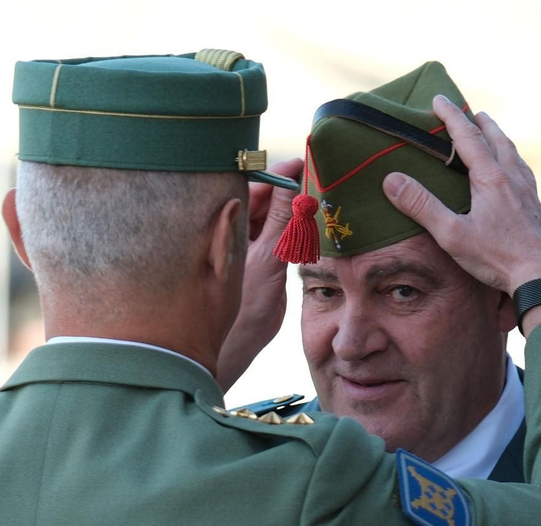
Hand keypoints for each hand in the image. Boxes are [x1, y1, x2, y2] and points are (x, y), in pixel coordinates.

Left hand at [217, 157, 304, 388]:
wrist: (237, 345)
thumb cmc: (245, 307)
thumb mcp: (269, 259)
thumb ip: (283, 221)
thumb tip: (293, 182)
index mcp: (227, 226)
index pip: (253, 188)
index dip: (277, 176)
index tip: (301, 164)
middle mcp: (233, 232)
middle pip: (261, 198)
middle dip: (285, 191)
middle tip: (313, 182)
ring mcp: (244, 245)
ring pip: (269, 216)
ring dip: (289, 211)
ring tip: (312, 204)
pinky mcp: (257, 259)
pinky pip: (274, 234)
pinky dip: (289, 229)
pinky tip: (305, 230)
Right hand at [382, 96, 540, 296]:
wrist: (538, 275)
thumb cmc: (494, 257)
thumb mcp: (451, 234)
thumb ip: (422, 206)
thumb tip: (392, 180)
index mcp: (490, 177)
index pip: (468, 136)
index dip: (451, 116)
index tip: (439, 99)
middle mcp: (511, 176)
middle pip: (496, 138)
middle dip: (480, 122)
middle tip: (470, 111)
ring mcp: (527, 190)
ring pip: (512, 152)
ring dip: (499, 138)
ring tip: (491, 133)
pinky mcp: (535, 205)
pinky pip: (522, 170)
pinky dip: (512, 159)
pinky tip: (513, 170)